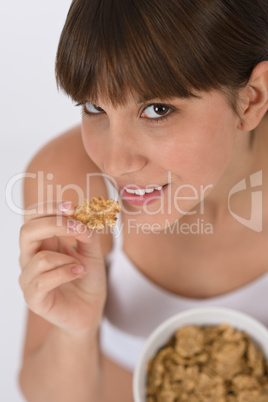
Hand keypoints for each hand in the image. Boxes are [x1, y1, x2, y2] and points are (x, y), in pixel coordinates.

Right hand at [19, 201, 106, 334]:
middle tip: (77, 227)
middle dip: (53, 224)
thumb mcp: (92, 251)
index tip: (72, 207)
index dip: (49, 208)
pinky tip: (79, 272)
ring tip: (82, 266)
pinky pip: (43, 280)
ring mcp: (29, 278)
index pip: (33, 217)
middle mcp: (31, 258)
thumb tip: (80, 219)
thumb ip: (86, 233)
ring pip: (40, 258)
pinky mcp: (33, 298)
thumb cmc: (87, 278)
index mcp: (43, 242)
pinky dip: (65, 273)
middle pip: (27, 231)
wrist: (91, 309)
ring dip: (67, 258)